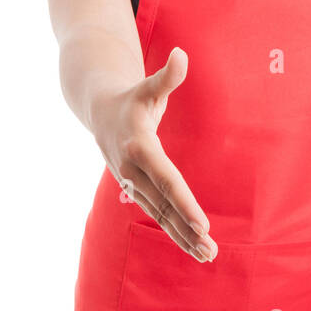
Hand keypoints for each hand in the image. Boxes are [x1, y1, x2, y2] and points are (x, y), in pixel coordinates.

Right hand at [91, 46, 217, 262]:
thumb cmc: (132, 98)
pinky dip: (175, 231)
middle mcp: (134, 172)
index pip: (168, 181)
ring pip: (161, 215)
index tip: (203, 224)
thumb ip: (167, 76)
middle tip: (211, 250)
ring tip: (208, 256)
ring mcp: (133, 184)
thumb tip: (182, 54)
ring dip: (183, 237)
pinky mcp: (136, 190)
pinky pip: (158, 214)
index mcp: (140, 149)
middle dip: (187, 229)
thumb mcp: (148, 86)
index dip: (186, 203)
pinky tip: (195, 247)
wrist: (99, 111)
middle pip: (165, 205)